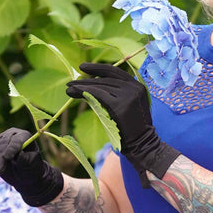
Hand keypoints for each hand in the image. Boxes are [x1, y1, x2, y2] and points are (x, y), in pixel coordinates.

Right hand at [0, 128, 63, 207]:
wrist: (24, 176)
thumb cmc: (31, 169)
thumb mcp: (32, 166)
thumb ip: (27, 160)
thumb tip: (20, 154)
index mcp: (24, 136)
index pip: (17, 139)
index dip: (12, 147)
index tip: (7, 158)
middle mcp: (11, 135)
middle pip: (3, 142)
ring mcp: (1, 139)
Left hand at [65, 62, 180, 187]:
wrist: (143, 144)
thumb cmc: (133, 129)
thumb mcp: (129, 105)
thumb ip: (118, 94)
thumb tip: (93, 86)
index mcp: (137, 86)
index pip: (115, 72)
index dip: (97, 68)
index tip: (82, 67)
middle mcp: (134, 87)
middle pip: (105, 79)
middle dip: (86, 80)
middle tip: (70, 82)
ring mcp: (128, 95)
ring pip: (100, 86)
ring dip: (82, 87)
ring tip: (69, 89)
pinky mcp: (120, 105)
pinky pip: (98, 94)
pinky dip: (85, 92)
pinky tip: (75, 92)